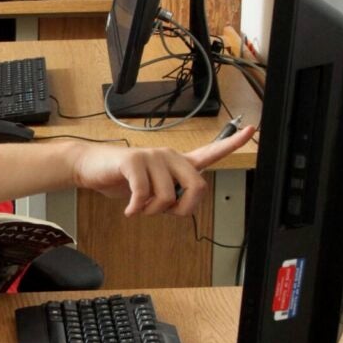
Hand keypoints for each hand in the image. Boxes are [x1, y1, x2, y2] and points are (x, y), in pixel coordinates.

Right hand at [70, 126, 255, 215]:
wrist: (91, 167)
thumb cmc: (122, 179)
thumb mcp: (152, 191)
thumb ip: (171, 196)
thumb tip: (180, 207)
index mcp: (177, 162)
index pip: (211, 151)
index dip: (232, 142)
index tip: (252, 129)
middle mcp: (169, 156)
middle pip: (197, 186)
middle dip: (184, 208)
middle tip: (166, 214)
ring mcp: (151, 157)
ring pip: (167, 196)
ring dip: (152, 211)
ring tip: (140, 208)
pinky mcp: (133, 161)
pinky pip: (143, 193)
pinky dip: (136, 208)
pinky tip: (130, 210)